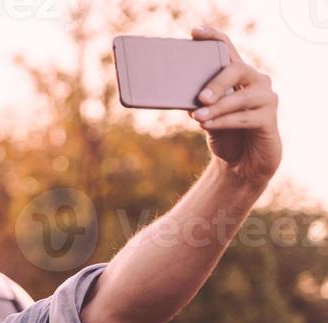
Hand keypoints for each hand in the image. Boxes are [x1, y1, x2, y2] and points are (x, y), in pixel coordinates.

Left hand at [189, 26, 281, 187]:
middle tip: (199, 97)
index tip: (195, 32)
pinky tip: (207, 125)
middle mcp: (256, 81)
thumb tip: (178, 94)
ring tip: (198, 117)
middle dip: (216, 82)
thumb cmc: (224, 135)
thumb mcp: (206, 116)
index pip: (228, 51)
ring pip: (241, 97)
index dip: (214, 39)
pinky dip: (224, 122)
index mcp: (239, 76)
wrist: (240, 165)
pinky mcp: (269, 119)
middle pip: (237, 70)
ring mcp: (266, 99)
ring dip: (218, 107)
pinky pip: (245, 118)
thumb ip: (199, 103)